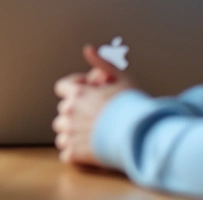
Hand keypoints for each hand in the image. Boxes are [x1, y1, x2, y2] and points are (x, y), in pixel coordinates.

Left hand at [52, 45, 134, 167]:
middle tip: (97, 116)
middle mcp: (69, 113)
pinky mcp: (74, 154)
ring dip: (73, 132)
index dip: (74, 88)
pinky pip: (66, 153)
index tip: (89, 93)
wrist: (141, 136)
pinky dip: (75, 152)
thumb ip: (101, 63)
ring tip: (93, 134)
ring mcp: (70, 134)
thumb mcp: (121, 78)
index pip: (62, 87)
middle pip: (63, 111)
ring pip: (62, 132)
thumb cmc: (133, 107)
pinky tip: (90, 150)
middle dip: (76, 111)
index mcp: (77, 94)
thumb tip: (88, 49)